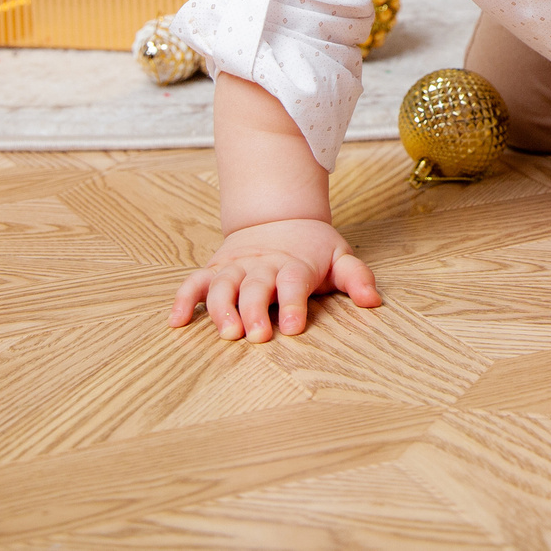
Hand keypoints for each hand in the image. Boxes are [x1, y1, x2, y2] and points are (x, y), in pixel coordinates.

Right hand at [170, 217, 380, 340]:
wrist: (277, 215)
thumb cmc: (312, 247)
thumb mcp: (339, 256)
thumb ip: (356, 277)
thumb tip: (373, 300)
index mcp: (293, 264)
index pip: (293, 283)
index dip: (292, 304)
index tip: (292, 326)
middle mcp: (261, 266)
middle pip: (255, 288)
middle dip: (254, 311)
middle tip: (257, 336)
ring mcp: (235, 267)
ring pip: (222, 287)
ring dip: (221, 310)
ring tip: (226, 333)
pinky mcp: (215, 270)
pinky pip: (193, 284)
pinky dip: (183, 300)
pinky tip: (176, 322)